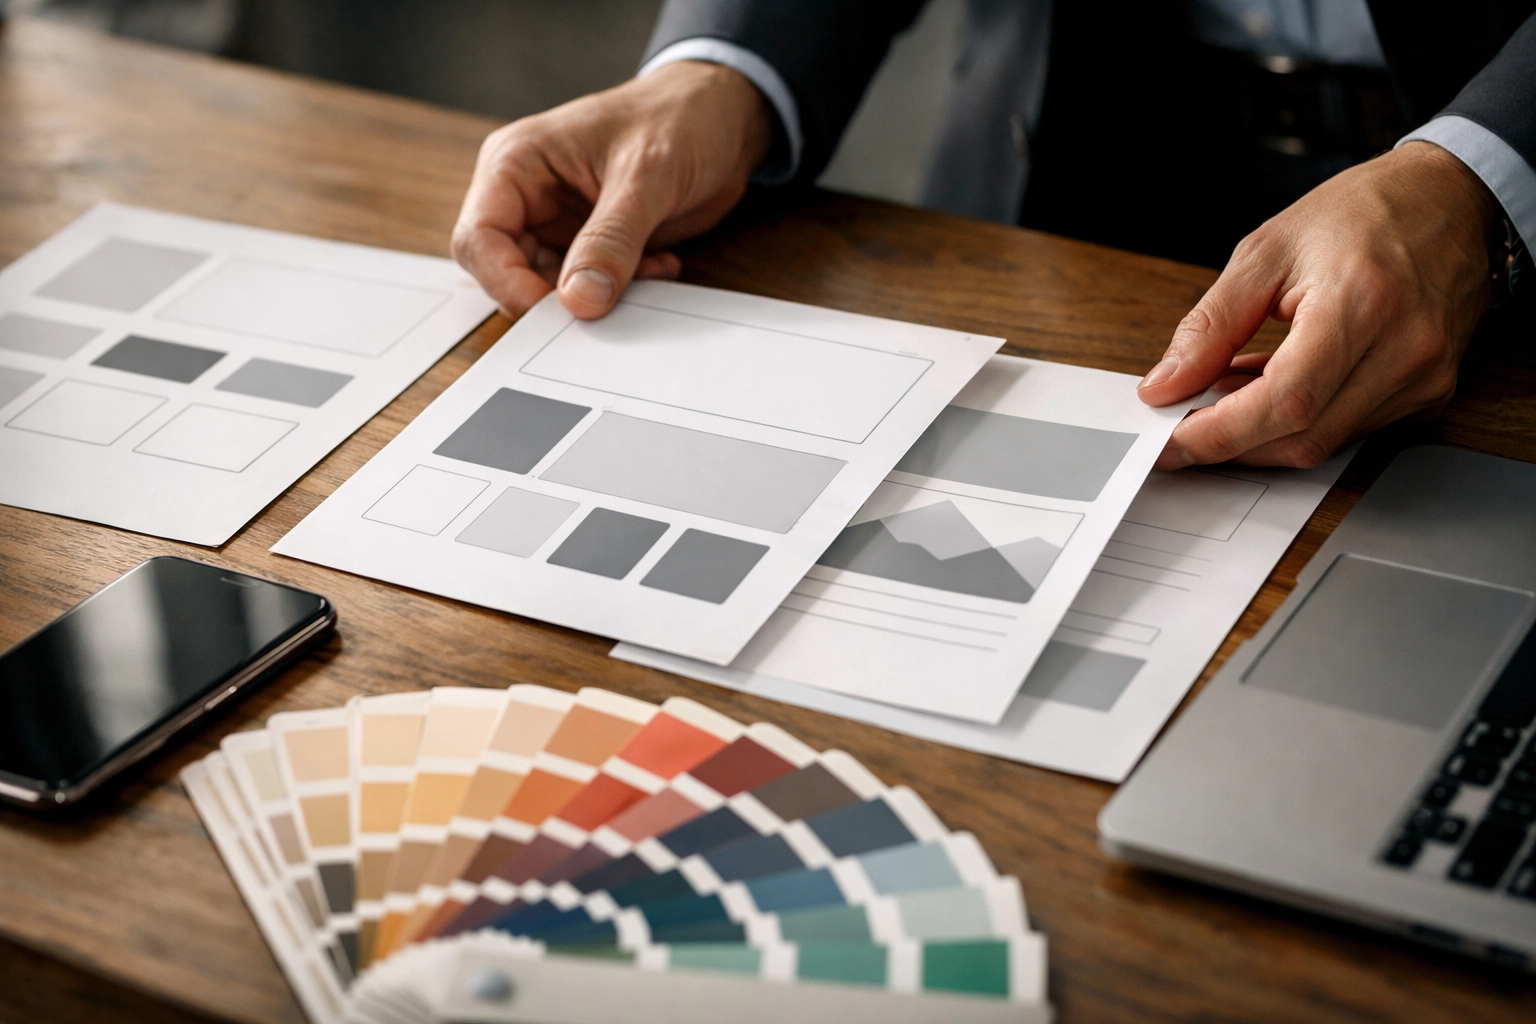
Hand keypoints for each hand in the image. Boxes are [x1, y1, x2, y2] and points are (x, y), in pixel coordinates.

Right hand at [452, 60, 772, 319]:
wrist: (724, 118)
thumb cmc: (678, 117)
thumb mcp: (647, 176)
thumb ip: (611, 240)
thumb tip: (580, 299)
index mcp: (516, 163)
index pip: (479, 239)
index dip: (507, 283)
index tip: (557, 310)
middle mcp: (528, 197)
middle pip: (507, 273)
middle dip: (557, 297)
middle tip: (608, 303)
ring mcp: (558, 224)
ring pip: (550, 289)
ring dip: (598, 296)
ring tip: (648, 270)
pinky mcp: (590, 246)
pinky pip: (589, 290)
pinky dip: (621, 292)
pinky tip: (658, 265)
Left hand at [1136, 141, 1497, 467]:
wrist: (1447, 198)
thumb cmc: (1362, 213)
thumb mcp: (1265, 252)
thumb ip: (1210, 326)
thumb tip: (1165, 384)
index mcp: (1363, 304)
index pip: (1285, 402)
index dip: (1219, 434)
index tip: (1171, 441)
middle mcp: (1405, 349)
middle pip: (1301, 437)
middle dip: (1230, 441)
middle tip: (1183, 421)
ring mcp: (1424, 377)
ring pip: (1322, 443)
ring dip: (1261, 431)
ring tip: (1228, 390)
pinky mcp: (1428, 393)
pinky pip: (1348, 430)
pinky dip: (1298, 421)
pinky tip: (1273, 386)